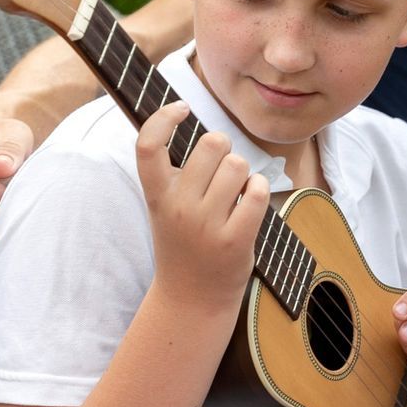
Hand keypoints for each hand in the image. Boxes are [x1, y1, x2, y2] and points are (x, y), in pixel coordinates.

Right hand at [136, 101, 269, 314]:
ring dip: (243, 171)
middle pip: (212, 144)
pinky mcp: (235, 240)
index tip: (182, 107)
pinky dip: (259, 189)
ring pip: (238, 164)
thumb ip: (175, 173)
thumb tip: (194, 123)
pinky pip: (257, 191)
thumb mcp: (165, 207)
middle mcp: (178, 207)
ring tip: (235, 192)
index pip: (147, 145)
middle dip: (224, 148)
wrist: (191, 299)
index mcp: (157, 195)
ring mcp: (206, 225)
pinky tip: (250, 201)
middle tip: (221, 170)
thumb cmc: (183, 242)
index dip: (163, 118)